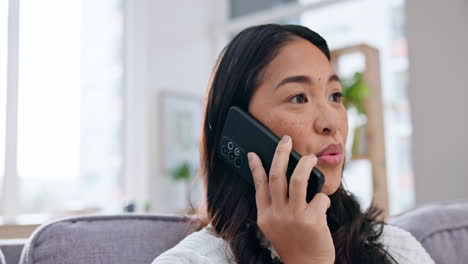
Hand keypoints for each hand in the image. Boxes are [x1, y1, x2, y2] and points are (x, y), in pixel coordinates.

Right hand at [247, 135, 334, 263]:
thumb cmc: (294, 244)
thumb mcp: (275, 227)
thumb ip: (276, 206)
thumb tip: (286, 178)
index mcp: (265, 215)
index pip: (258, 185)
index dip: (256, 167)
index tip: (253, 153)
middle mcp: (276, 214)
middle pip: (276, 175)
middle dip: (281, 153)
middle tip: (286, 140)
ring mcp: (294, 217)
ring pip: (297, 179)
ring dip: (306, 164)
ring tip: (312, 158)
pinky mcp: (312, 220)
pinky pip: (319, 198)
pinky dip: (323, 198)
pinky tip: (323, 207)